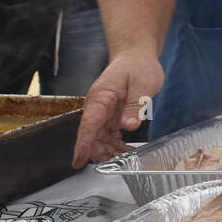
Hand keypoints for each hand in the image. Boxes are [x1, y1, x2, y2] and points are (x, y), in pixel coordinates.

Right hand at [71, 50, 163, 166]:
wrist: (135, 56)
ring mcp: (103, 111)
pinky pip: (108, 134)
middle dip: (99, 152)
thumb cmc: (138, 66)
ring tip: (123, 160)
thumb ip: (136, 105)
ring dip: (108, 150)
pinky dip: (115, 145)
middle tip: (115, 164)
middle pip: (92, 135)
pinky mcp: (110, 115)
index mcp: (102, 96)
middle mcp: (98, 105)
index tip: (78, 160)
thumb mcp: (143, 84)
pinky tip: (125, 151)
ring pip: (99, 137)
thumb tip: (128, 125)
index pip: (89, 124)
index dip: (83, 144)